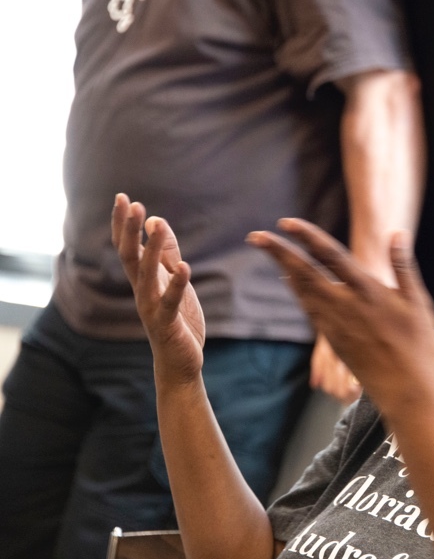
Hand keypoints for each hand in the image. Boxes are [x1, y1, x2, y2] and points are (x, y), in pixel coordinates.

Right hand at [112, 193, 205, 380]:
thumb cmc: (177, 319)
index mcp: (143, 280)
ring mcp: (151, 308)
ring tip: (158, 225)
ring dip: (153, 249)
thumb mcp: (174, 280)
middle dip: (129, 230)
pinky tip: (184, 266)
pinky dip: (176, 284)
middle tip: (131, 203)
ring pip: (147, 275)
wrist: (180, 360)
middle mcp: (142, 291)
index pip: (127, 247)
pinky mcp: (167, 323)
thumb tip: (155, 221)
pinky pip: (170, 301)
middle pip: (130, 256)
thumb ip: (166, 253)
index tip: (123, 197)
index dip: (123, 224)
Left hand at [247, 219, 433, 417]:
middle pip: (305, 273)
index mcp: (369, 293)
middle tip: (255, 236)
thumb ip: (404, 268)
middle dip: (279, 252)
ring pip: (303, 292)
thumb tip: (396, 233)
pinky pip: (309, 309)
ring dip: (285, 269)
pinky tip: (292, 283)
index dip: (307, 237)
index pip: (331, 256)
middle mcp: (346, 307)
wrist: (406, 394)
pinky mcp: (333, 341)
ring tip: (271, 251)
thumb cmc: (419, 349)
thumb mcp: (419, 304)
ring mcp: (336, 326)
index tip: (287, 223)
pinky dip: (297, 291)